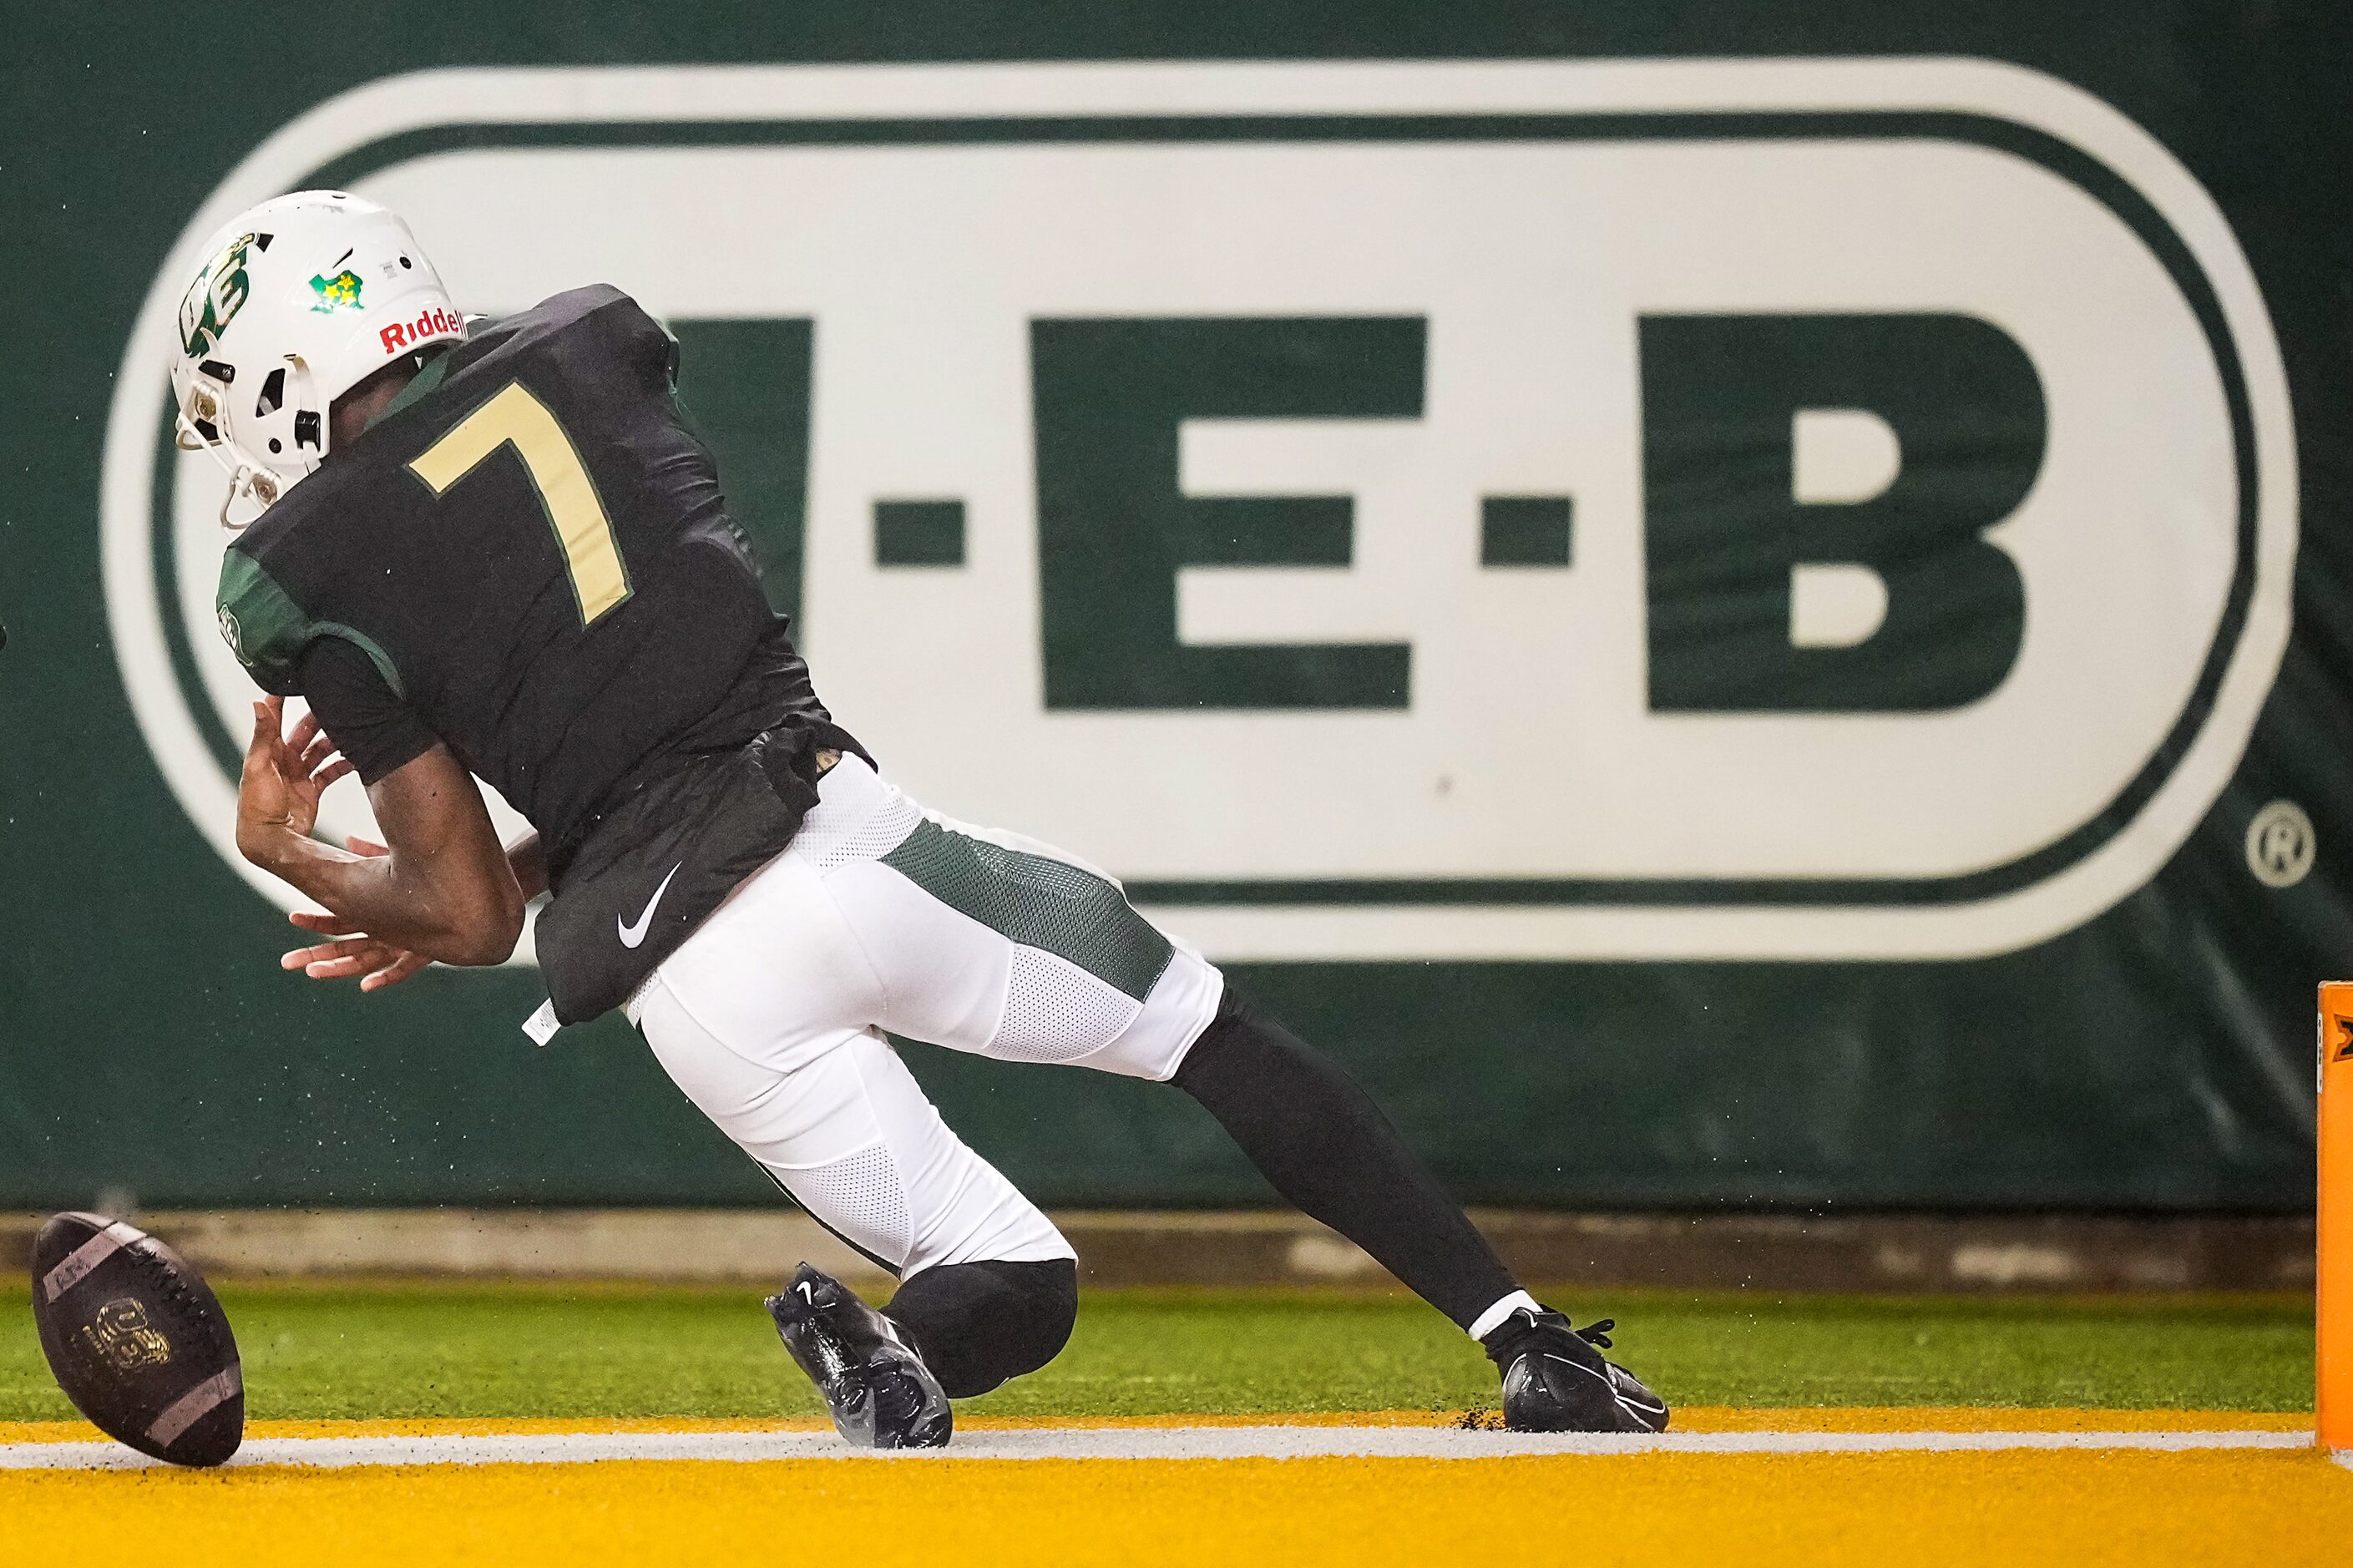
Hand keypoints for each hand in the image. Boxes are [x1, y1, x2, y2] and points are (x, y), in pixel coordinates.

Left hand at [236, 696, 352, 860]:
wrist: (269, 840)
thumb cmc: (256, 805)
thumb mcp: (258, 766)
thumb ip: (262, 735)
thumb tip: (259, 703)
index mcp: (268, 750)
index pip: (275, 717)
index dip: (283, 699)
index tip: (297, 679)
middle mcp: (283, 759)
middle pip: (305, 731)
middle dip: (320, 718)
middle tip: (337, 704)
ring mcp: (298, 774)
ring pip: (320, 750)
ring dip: (335, 742)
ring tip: (353, 732)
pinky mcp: (311, 789)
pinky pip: (330, 772)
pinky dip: (342, 766)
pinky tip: (356, 760)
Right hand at [281, 837, 432, 990]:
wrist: (479, 894)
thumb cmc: (440, 873)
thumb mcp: (401, 861)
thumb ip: (374, 852)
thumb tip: (348, 839)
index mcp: (379, 913)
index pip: (339, 920)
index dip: (316, 920)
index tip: (293, 917)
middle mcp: (388, 932)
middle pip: (345, 947)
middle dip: (316, 955)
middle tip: (286, 962)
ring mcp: (404, 943)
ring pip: (365, 961)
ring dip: (339, 968)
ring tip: (313, 973)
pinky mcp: (425, 952)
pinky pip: (404, 969)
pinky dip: (387, 977)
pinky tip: (367, 986)